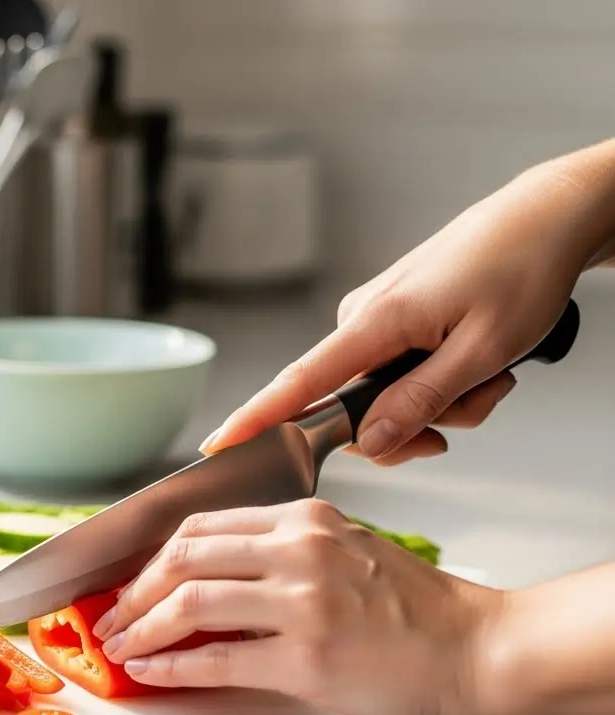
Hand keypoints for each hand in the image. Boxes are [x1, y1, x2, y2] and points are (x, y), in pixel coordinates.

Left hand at [90, 500, 504, 714]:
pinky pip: (216, 660)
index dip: (153, 556)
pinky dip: (173, 667)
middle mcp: (300, 550)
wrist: (482, 652)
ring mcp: (303, 603)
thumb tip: (207, 580)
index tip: (132, 580)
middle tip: (112, 615)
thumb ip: (281, 555)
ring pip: (189, 603)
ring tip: (122, 646)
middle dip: (134, 591)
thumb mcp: (347, 553)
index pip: (201, 524)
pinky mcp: (308, 658)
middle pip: (182, 557)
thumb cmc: (419, 612)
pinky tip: (154, 672)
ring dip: (141, 629)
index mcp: (307, 519)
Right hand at [200, 155, 614, 464]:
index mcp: (375, 322)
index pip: (300, 383)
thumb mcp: (483, 351)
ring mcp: (378, 320)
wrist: (546, 218)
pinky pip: (402, 374)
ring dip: (440, 404)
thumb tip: (370, 443)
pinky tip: (478, 366)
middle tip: (468, 413)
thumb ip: (421, 401)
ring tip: (490, 378)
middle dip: (412, 426)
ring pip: (388, 396)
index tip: (220, 445)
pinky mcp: (395, 319)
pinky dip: (440, 382)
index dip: (257, 419)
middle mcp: (363, 319)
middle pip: (355, 408)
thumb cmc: (522, 269)